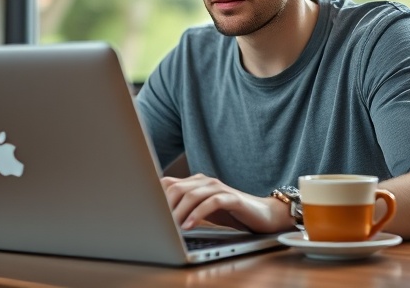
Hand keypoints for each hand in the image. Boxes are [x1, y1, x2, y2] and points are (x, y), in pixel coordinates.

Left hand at [161, 173, 295, 233]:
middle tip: (158, 223)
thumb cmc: (230, 213)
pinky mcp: (231, 197)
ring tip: (171, 227)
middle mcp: (205, 181)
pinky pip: (211, 203)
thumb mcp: (203, 210)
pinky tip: (190, 225)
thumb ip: (185, 207)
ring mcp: (219, 187)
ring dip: (178, 212)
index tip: (147, 213)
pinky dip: (197, 214)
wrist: (263, 214)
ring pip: (191, 195)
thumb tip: (159, 216)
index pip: (168, 184)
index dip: (155, 197)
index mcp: (196, 182)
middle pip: (176, 188)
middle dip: (164, 207)